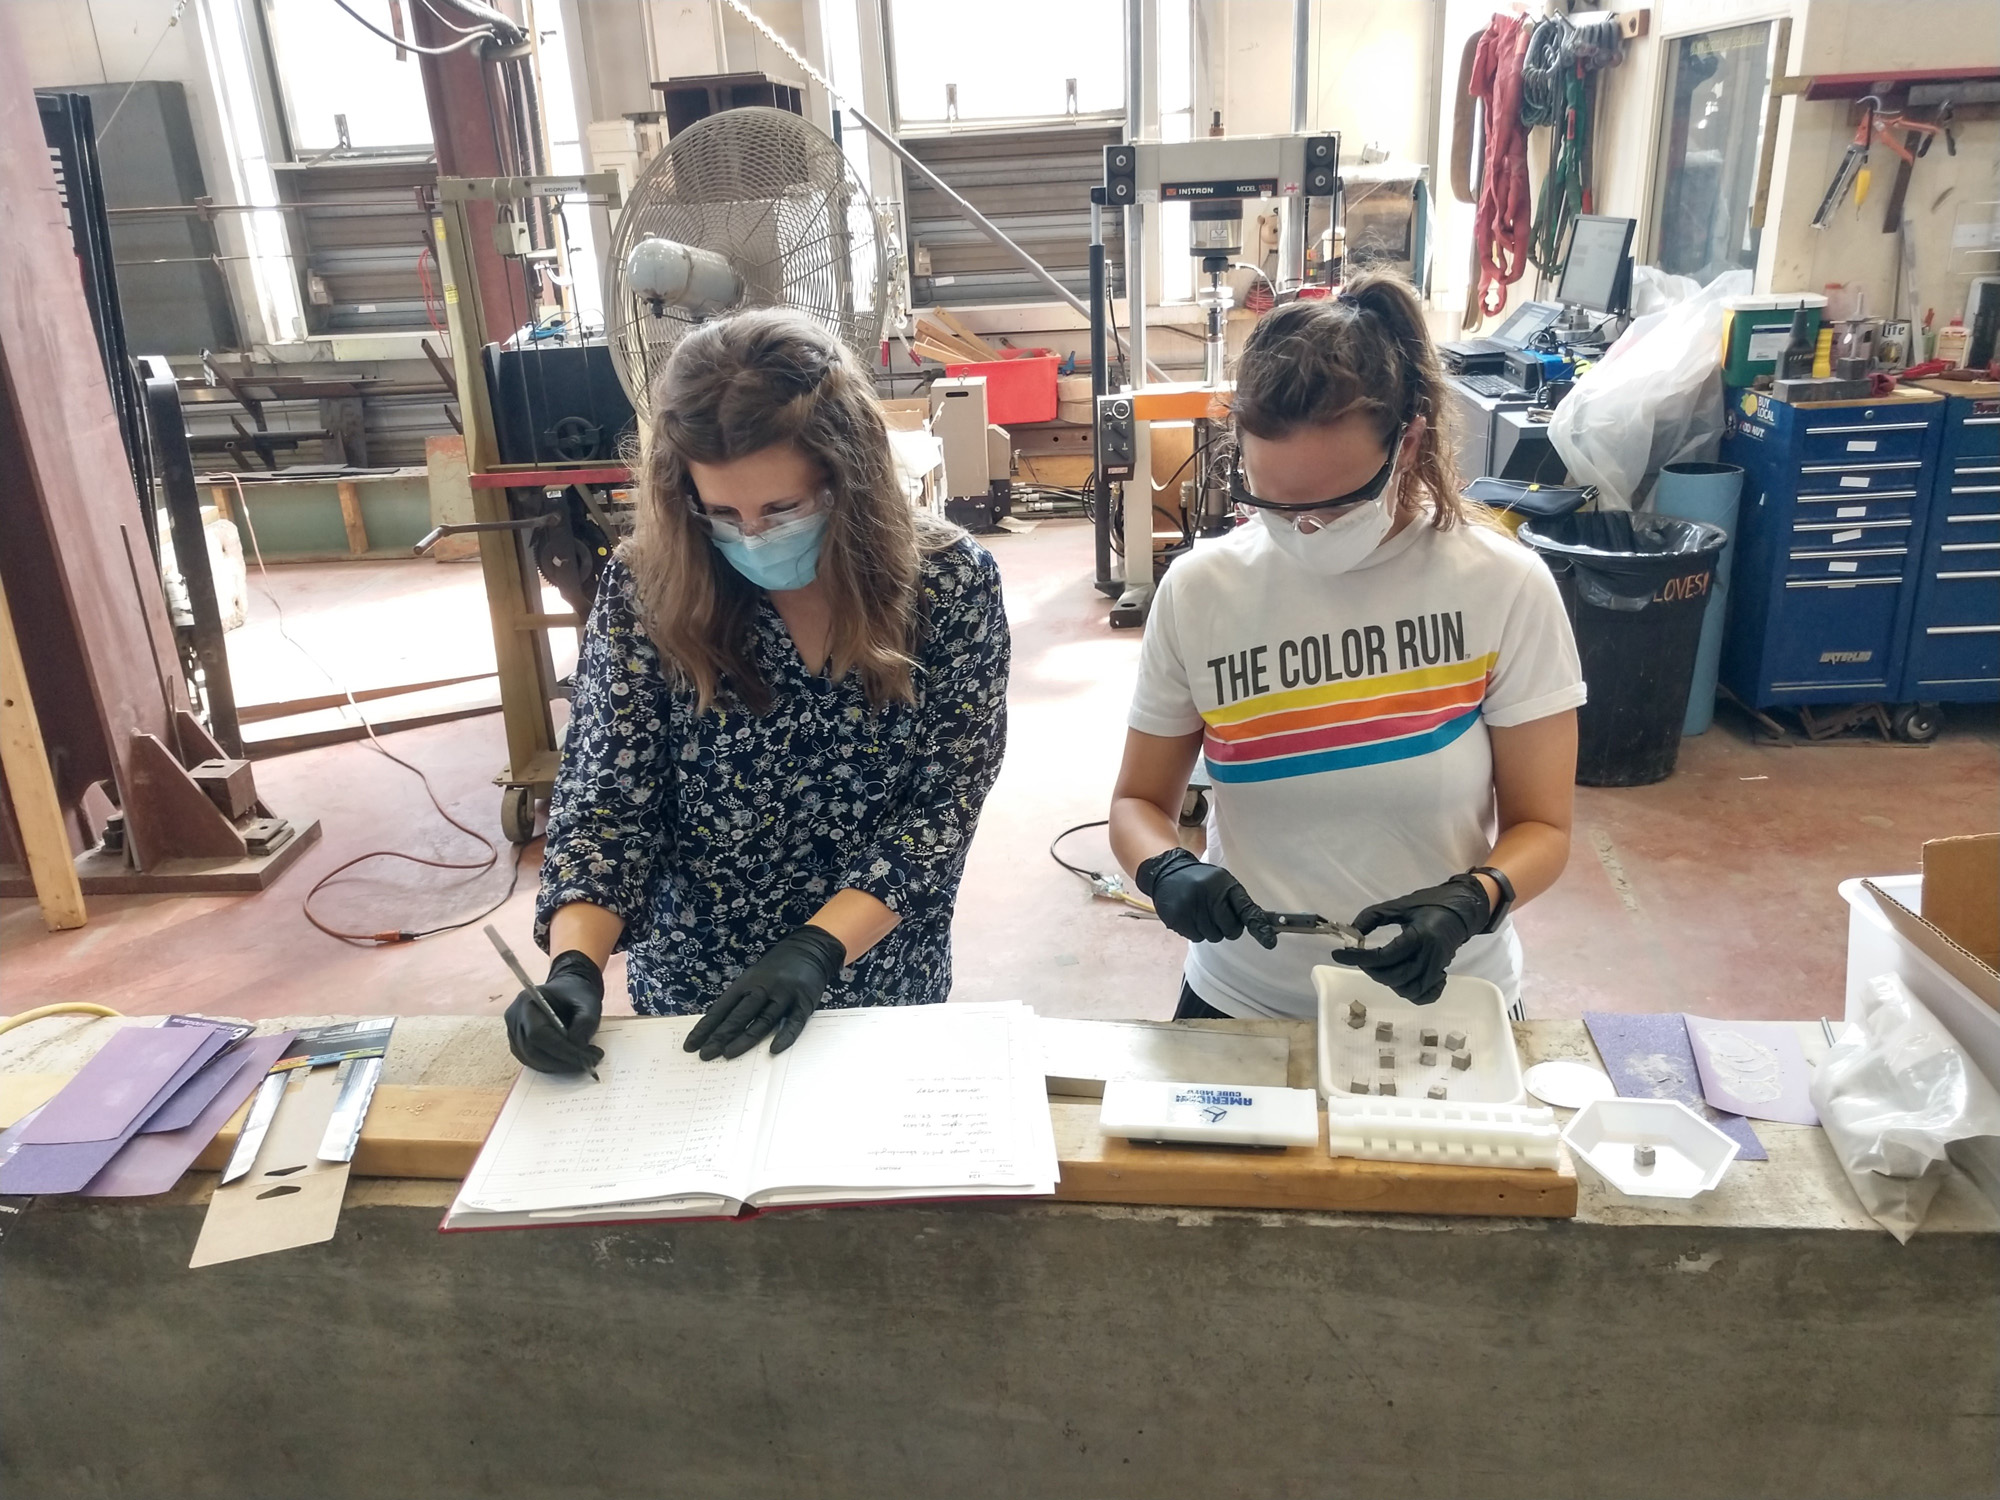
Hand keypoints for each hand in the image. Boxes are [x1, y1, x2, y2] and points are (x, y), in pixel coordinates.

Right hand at [504, 950, 605, 1073]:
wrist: (568, 990)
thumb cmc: (577, 994)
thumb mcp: (588, 1003)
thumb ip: (585, 1023)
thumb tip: (577, 1049)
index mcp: (527, 1001)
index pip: (538, 1034)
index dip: (562, 1050)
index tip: (587, 1059)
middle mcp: (514, 1017)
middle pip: (533, 1050)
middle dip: (562, 1061)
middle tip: (590, 1062)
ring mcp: (513, 1032)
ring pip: (532, 1059)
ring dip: (559, 1066)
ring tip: (583, 1060)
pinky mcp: (518, 1045)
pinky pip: (532, 1061)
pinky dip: (552, 1065)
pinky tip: (570, 1061)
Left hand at [685, 925, 846, 1060]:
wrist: (811, 947)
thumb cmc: (779, 966)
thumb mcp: (756, 975)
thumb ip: (743, 998)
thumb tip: (721, 1027)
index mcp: (747, 982)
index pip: (722, 1008)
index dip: (706, 1027)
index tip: (691, 1045)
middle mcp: (764, 987)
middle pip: (739, 1015)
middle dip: (720, 1036)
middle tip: (705, 1055)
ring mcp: (785, 995)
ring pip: (763, 1020)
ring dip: (745, 1038)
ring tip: (728, 1054)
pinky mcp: (805, 1002)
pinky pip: (794, 1022)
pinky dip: (784, 1036)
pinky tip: (774, 1050)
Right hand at [1136, 847, 1277, 948]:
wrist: (1168, 872)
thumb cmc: (1202, 880)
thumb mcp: (1222, 883)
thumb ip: (1239, 903)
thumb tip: (1259, 926)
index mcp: (1224, 885)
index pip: (1246, 910)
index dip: (1259, 927)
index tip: (1270, 942)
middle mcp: (1209, 896)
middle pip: (1230, 930)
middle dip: (1227, 928)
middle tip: (1217, 915)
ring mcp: (1192, 907)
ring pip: (1213, 937)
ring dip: (1210, 930)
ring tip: (1201, 913)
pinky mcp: (1178, 918)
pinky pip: (1196, 937)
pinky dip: (1196, 931)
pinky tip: (1190, 917)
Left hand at [1331, 874, 1491, 1003]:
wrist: (1463, 908)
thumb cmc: (1431, 904)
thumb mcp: (1399, 905)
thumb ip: (1372, 917)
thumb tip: (1352, 932)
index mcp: (1419, 936)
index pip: (1384, 956)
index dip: (1358, 958)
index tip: (1339, 954)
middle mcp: (1429, 956)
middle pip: (1395, 977)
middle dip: (1371, 970)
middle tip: (1361, 958)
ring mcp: (1437, 967)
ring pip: (1409, 990)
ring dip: (1389, 982)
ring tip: (1380, 967)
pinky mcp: (1440, 972)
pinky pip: (1425, 995)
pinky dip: (1411, 993)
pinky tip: (1402, 979)